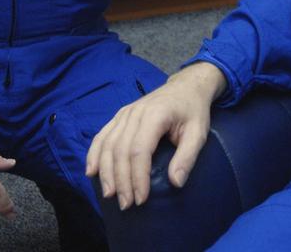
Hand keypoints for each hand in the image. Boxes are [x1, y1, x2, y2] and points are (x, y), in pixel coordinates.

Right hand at [85, 62, 226, 209]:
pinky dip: (94, 154)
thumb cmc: (193, 110)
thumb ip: (187, 157)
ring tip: (109, 194)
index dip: (137, 177)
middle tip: (126, 204)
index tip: (141, 199)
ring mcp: (124, 113)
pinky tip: (91, 172)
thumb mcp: (198, 133)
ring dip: (105, 172)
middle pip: (120, 150)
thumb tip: (176, 183)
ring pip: (107, 144)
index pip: (139, 150)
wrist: (186, 87)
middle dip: (121, 180)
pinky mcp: (119, 116)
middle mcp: (135, 113)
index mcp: (155, 115)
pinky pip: (102, 136)